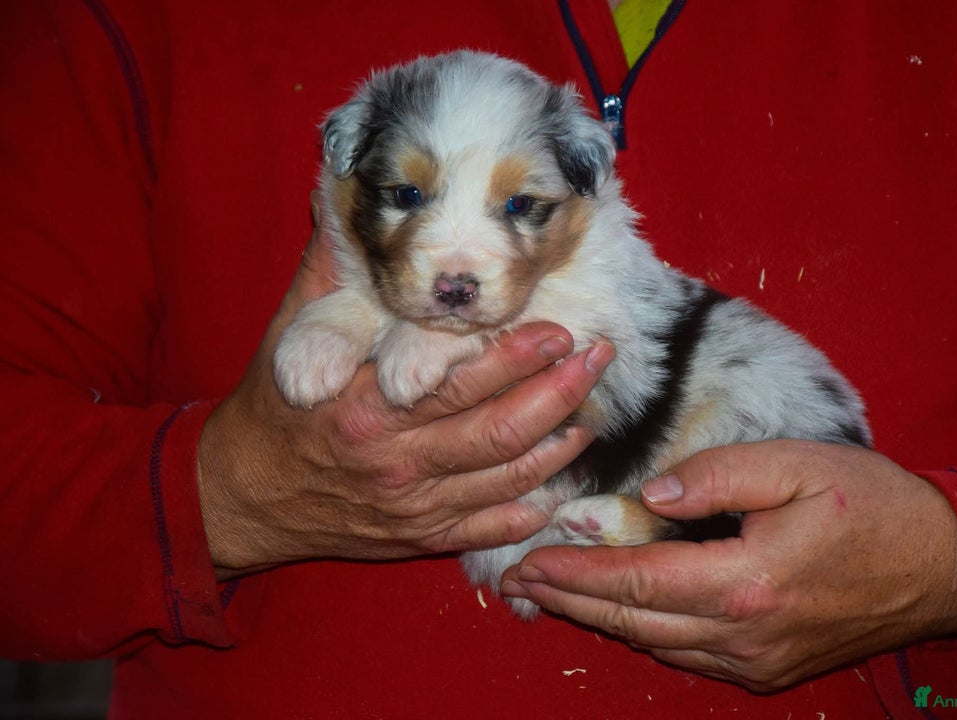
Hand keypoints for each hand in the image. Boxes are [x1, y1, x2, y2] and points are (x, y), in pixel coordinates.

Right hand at [197, 197, 613, 578]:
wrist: (243, 495)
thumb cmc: (275, 408)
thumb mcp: (292, 333)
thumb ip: (330, 270)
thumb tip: (344, 191)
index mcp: (365, 406)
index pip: (455, 381)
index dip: (513, 356)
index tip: (557, 328)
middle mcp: (395, 460)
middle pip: (496, 431)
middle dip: (558, 393)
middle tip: (597, 359)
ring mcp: (412, 505)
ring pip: (504, 480)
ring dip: (558, 449)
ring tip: (592, 414)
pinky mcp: (419, 537)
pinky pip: (487, 531)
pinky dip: (528, 512)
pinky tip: (559, 485)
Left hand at [500, 440, 956, 690]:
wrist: (942, 566)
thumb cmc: (871, 505)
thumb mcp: (795, 464)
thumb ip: (714, 476)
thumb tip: (649, 496)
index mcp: (743, 581)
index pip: (633, 580)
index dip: (574, 572)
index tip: (528, 559)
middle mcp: (742, 635)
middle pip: (633, 621)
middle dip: (570, 600)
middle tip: (520, 581)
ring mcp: (756, 661)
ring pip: (656, 644)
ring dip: (601, 619)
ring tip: (556, 594)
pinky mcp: (769, 668)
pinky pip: (690, 655)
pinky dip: (646, 633)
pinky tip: (624, 614)